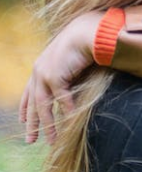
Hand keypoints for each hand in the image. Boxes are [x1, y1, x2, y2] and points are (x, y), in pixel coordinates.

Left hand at [19, 10, 101, 143]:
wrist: (88, 31)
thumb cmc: (84, 41)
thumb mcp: (71, 59)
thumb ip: (67, 73)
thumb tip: (71, 85)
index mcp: (41, 65)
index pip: (29, 91)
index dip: (26, 107)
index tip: (23, 121)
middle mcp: (38, 70)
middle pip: (33, 102)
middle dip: (32, 123)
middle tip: (31, 140)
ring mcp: (44, 73)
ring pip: (43, 105)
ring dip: (48, 124)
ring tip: (51, 139)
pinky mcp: (54, 76)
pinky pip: (60, 99)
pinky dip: (65, 111)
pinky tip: (69, 121)